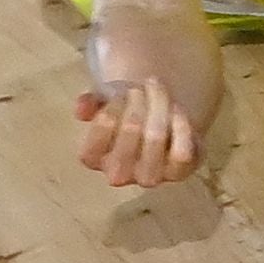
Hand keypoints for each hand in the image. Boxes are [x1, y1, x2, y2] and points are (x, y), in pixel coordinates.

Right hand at [75, 78, 201, 186]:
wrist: (160, 122)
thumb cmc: (126, 112)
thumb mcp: (104, 101)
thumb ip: (90, 102)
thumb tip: (82, 108)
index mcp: (92, 156)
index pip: (101, 126)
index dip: (116, 102)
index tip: (123, 92)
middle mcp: (117, 173)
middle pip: (131, 128)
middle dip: (140, 99)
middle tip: (145, 85)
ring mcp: (148, 177)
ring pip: (155, 138)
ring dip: (159, 106)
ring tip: (159, 91)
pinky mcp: (176, 173)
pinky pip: (181, 152)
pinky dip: (181, 126)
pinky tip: (177, 110)